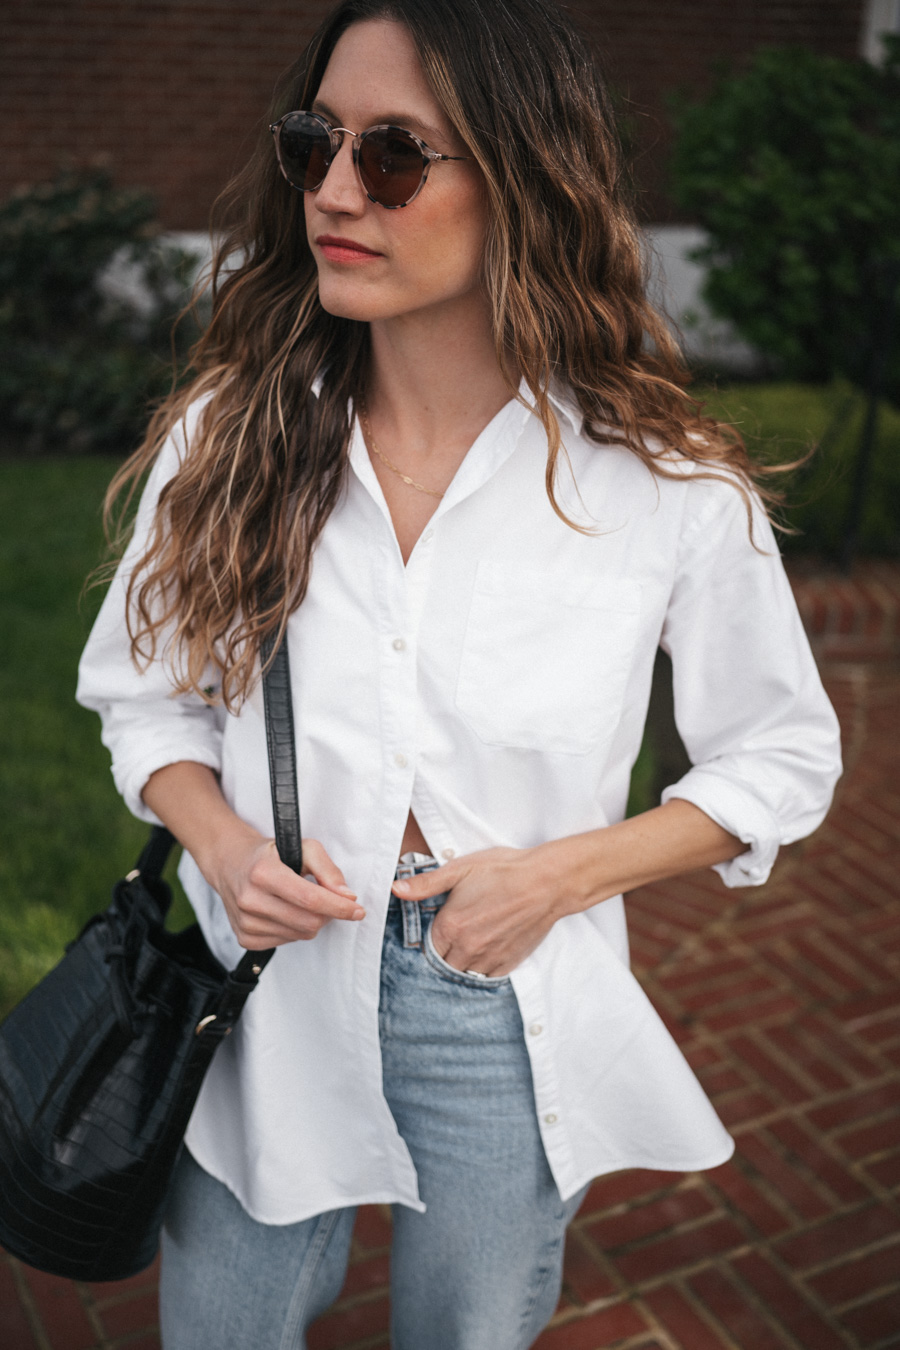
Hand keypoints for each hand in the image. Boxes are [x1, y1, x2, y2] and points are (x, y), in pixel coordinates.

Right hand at [208, 827, 364, 949]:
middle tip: (329, 900)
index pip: (310, 899)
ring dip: (312, 921)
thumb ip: (328, 869)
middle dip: (328, 913)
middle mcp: (250, 900)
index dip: (339, 907)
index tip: (357, 910)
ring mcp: (245, 922)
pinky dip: (295, 929)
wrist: (231, 864)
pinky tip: (286, 911)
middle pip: (308, 922)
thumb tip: (347, 896)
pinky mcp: (244, 938)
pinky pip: (287, 942)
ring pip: (301, 935)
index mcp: (263, 873)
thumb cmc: (271, 854)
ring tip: (300, 901)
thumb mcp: (302, 847)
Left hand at [391, 846, 562, 977]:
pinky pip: (487, 978)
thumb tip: (395, 889)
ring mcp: (489, 958)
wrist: (547, 882)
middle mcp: (467, 948)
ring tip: (468, 948)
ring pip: (464, 974)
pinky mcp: (509, 963)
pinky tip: (485, 955)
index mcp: (451, 926)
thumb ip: (426, 884)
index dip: (430, 938)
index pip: (427, 947)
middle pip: (443, 964)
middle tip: (452, 939)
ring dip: (462, 964)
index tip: (437, 930)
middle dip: (444, 954)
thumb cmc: (504, 870)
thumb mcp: (460, 869)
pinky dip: (482, 970)